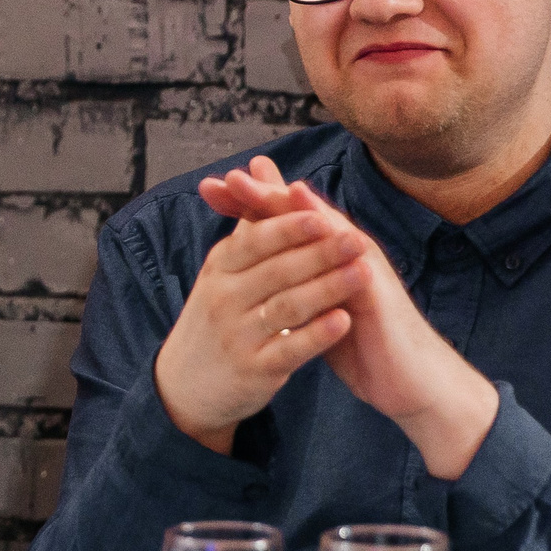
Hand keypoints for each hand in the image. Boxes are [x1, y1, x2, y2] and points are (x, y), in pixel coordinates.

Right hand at [154, 207, 367, 455]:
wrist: (186, 383)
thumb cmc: (219, 315)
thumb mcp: (225, 268)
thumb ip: (251, 220)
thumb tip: (258, 167)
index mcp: (219, 268)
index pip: (253, 241)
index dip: (288, 227)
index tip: (322, 213)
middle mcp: (223, 299)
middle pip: (276, 271)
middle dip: (319, 253)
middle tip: (357, 239)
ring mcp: (237, 336)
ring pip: (287, 307)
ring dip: (328, 288)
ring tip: (364, 274)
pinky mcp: (253, 370)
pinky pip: (290, 348)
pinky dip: (318, 335)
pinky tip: (345, 321)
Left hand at [190, 159, 500, 477]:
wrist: (406, 379)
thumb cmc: (358, 337)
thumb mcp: (312, 303)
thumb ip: (290, 276)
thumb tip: (255, 260)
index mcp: (324, 255)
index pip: (281, 220)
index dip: (248, 202)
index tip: (209, 187)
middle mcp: (345, 252)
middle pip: (302, 215)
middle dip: (264, 194)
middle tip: (228, 176)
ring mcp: (363, 269)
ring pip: (328, 230)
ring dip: (297, 209)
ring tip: (265, 188)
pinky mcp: (377, 295)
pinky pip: (354, 265)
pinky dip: (335, 244)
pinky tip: (318, 228)